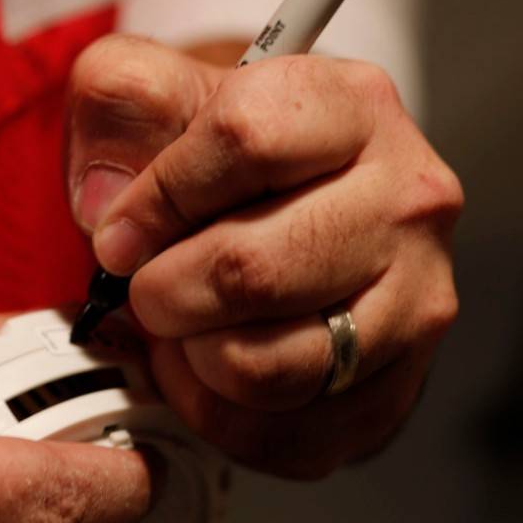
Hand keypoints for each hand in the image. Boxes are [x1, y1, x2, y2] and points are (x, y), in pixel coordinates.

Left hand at [67, 35, 462, 477]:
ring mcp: (416, 299)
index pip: (245, 142)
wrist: (299, 213)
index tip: (121, 230)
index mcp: (353, 105)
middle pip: (250, 270)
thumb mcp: (163, 90)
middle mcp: (408, 199)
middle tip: (147, 286)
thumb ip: (119, 104)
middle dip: (164, 290)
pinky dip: (217, 410)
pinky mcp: (397, 386)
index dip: (159, 197)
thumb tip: (106, 202)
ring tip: (184, 325)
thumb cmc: (230, 155)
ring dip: (190, 356)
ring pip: (264, 366)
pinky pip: (276, 432)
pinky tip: (212, 365)